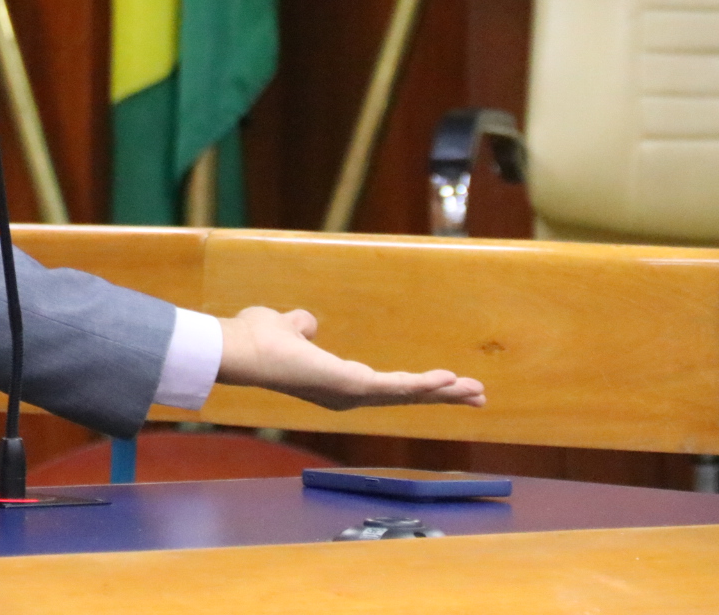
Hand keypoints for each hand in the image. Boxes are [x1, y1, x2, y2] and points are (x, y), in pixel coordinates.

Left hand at [216, 306, 485, 411]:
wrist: (241, 349)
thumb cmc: (256, 339)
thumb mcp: (286, 327)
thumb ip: (300, 326)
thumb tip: (306, 322)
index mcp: (335, 382)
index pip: (385, 386)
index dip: (416, 386)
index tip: (444, 384)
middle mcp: (347, 395)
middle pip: (405, 396)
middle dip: (442, 395)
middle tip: (477, 395)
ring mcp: (350, 394)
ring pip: (407, 394)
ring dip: (443, 391)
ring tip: (476, 390)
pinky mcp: (351, 387)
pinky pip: (397, 387)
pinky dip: (424, 385)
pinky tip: (449, 380)